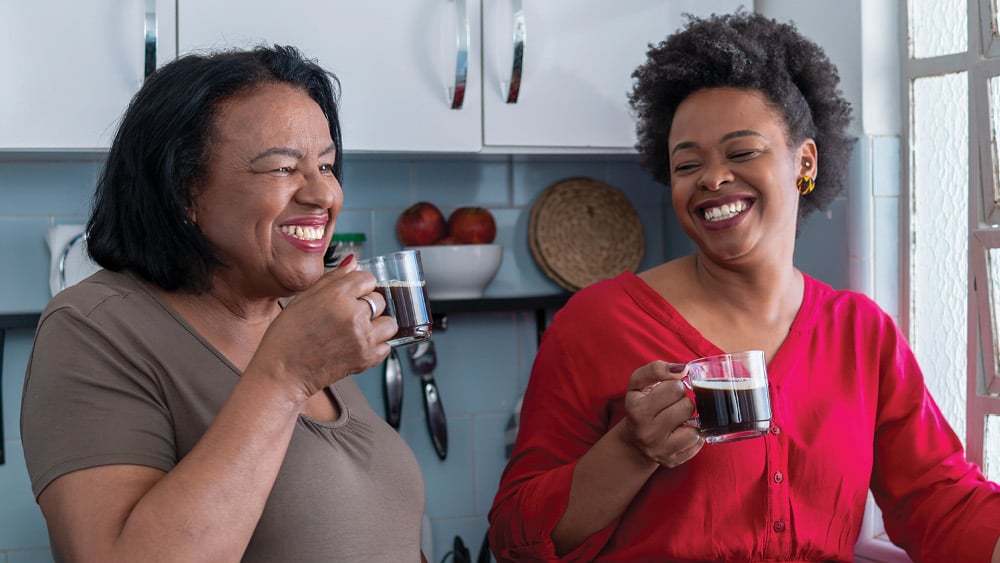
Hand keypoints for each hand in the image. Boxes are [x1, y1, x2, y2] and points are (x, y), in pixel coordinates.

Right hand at [253, 255, 397, 399]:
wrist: (282, 371)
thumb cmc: (287, 336)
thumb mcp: (304, 298)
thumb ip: (333, 278)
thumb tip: (353, 262)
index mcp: (337, 295)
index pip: (368, 278)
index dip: (360, 286)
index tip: (352, 294)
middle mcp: (353, 315)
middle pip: (380, 300)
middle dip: (368, 305)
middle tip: (350, 315)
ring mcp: (362, 338)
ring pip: (389, 323)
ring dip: (378, 325)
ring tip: (358, 330)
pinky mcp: (367, 358)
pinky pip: (386, 346)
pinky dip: (377, 346)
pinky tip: (358, 344)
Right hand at [621, 360, 702, 467]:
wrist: (633, 440)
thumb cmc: (640, 404)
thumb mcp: (639, 383)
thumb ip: (656, 369)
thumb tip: (683, 369)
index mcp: (638, 411)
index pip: (675, 388)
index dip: (674, 386)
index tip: (667, 392)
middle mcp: (648, 433)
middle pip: (687, 407)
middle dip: (683, 403)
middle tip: (672, 406)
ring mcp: (660, 451)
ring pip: (695, 430)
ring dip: (690, 422)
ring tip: (678, 420)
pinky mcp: (672, 462)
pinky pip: (697, 445)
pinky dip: (694, 437)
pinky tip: (681, 433)